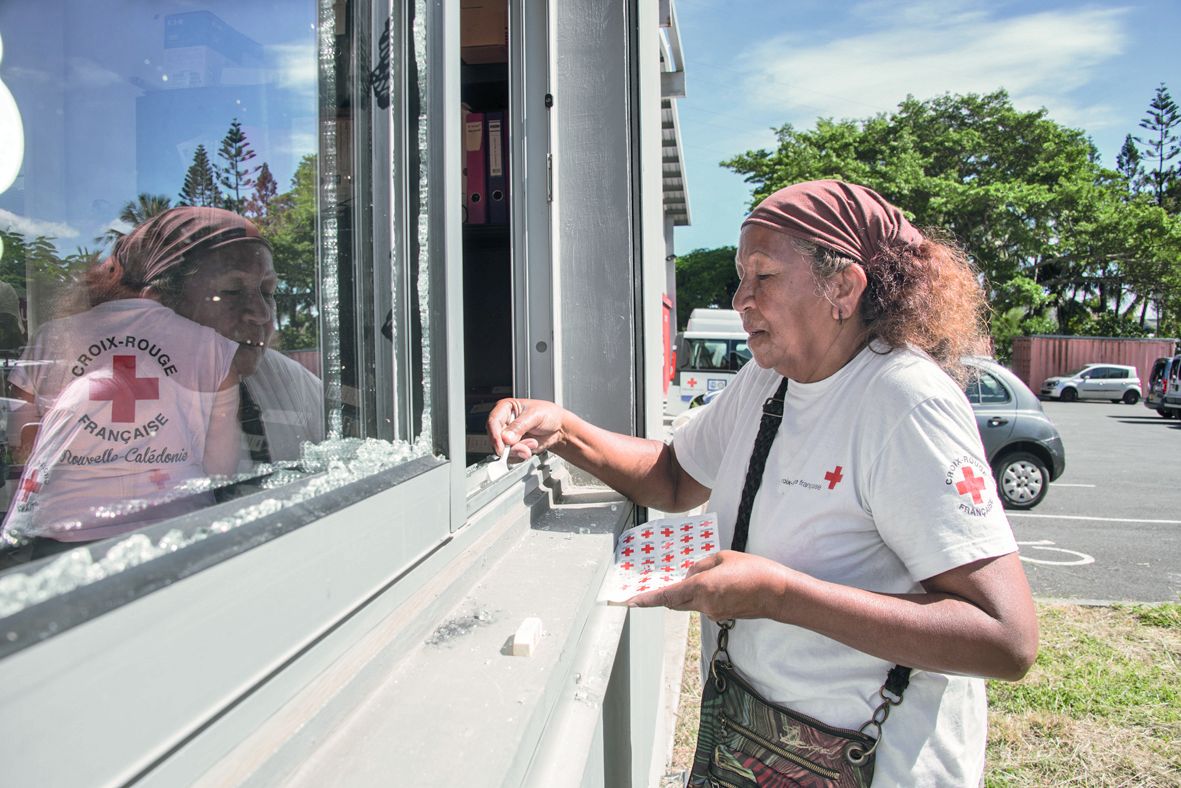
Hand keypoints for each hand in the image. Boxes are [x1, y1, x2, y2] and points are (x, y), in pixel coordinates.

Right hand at [486, 398, 567, 461]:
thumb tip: (506, 438)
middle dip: (510, 446)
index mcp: (505, 408)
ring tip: (532, 443)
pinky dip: (521, 454)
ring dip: (518, 450)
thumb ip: (520, 426)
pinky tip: (531, 447)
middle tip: (524, 447)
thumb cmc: (549, 415)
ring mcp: (507, 436)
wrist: (559, 428)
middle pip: (496, 438)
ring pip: (502, 449)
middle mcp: (504, 422)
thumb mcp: (535, 416)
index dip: (495, 435)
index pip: (493, 421)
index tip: (501, 446)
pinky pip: (510, 456)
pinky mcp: (513, 447)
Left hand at [627, 550, 791, 621]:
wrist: (778, 594)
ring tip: (709, 577)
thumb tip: (689, 574)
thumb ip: (701, 565)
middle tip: (656, 588)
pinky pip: (704, 606)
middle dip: (666, 595)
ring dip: (689, 593)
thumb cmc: (754, 571)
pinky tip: (721, 585)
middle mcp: (704, 604)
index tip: (631, 602)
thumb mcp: (724, 557)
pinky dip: (703, 596)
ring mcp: (714, 613)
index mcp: (702, 587)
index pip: (668, 596)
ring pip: (690, 604)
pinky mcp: (723, 616)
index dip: (647, 599)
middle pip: (676, 602)